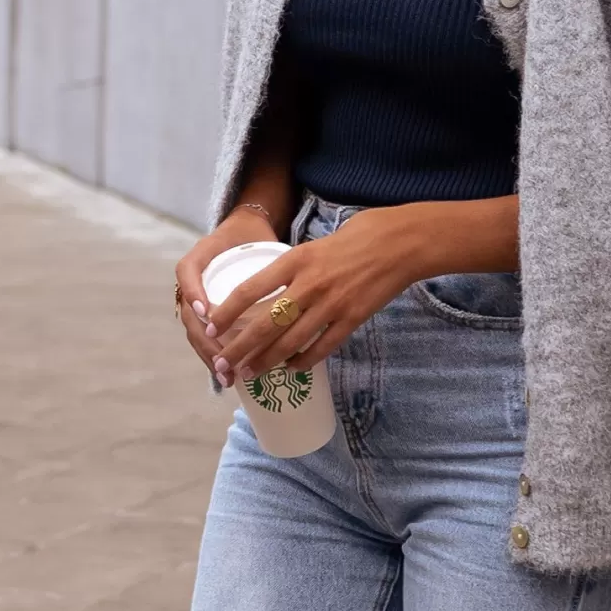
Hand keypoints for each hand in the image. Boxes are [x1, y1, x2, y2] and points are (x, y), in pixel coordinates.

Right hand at [173, 202, 279, 377]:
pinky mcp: (206, 314)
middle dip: (205, 343)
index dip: (193, 292)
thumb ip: (261, 246)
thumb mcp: (253, 236)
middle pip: (189, 316)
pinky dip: (214, 357)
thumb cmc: (249, 237)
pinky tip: (227, 376)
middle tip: (223, 362)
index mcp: (196, 260)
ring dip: (209, 357)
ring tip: (226, 376)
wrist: (244, 233)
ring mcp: (194, 301)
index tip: (206, 311)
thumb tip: (290, 268)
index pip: (186, 274)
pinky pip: (205, 338)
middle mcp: (190, 283)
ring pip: (195, 333)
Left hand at [206, 208, 428, 381]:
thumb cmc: (357, 237)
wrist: (399, 243)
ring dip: (266, 361)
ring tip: (249, 373)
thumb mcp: (314, 244)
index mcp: (295, 260)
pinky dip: (303, 361)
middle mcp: (309, 284)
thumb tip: (270, 291)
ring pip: (290, 342)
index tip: (211, 328)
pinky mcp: (352, 319)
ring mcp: (331, 304)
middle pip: (265, 324)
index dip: (226, 313)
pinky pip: (321, 347)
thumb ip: (291, 267)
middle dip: (239, 348)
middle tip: (223, 365)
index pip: (249, 291)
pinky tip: (290, 369)